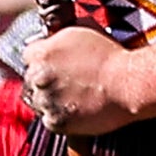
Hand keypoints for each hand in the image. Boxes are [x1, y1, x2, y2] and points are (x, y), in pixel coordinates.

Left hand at [20, 23, 155, 136]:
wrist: (127, 84)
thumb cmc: (110, 57)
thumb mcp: (80, 33)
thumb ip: (57, 38)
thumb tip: (48, 40)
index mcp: (42, 54)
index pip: (28, 56)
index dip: (43, 59)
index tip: (53, 65)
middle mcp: (39, 77)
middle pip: (31, 79)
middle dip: (45, 80)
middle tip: (67, 82)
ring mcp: (46, 101)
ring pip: (38, 101)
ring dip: (51, 100)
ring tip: (74, 97)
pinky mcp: (56, 122)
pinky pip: (49, 120)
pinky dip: (60, 117)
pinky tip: (77, 109)